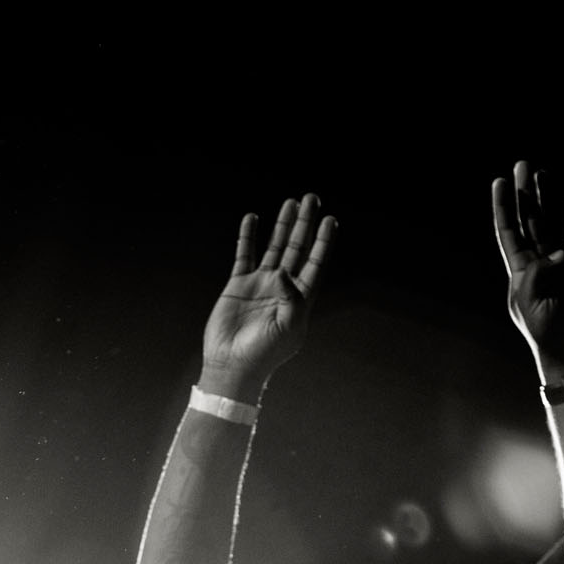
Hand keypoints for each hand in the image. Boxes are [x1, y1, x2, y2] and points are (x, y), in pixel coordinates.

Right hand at [199, 195, 334, 401]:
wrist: (232, 365)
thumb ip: (292, 297)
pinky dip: (248, 237)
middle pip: (298, 248)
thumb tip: (284, 270)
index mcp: (300, 298)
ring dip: (282, 226)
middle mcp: (282, 287)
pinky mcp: (238, 285)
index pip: (315, 262)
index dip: (324, 242)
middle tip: (312, 199)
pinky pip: (244, 254)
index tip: (330, 220)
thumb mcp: (288, 327)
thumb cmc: (265, 353)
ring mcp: (260, 284)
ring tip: (289, 203)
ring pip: (275, 247)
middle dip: (305, 224)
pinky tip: (252, 219)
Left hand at [491, 162, 563, 373]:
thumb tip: (559, 252)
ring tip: (544, 173)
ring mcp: (563, 263)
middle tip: (523, 166)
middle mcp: (540, 263)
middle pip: (530, 221)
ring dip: (549, 199)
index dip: (503, 209)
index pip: (509, 233)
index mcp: (520, 273)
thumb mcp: (528, 304)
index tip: (499, 182)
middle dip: (526, 195)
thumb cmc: (545, 333)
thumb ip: (536, 274)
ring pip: (553, 224)